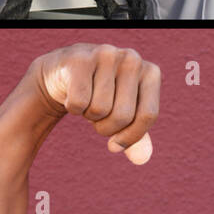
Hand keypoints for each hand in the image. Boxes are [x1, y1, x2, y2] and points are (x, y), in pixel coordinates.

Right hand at [31, 45, 157, 163]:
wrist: (62, 72)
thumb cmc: (98, 94)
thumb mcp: (120, 114)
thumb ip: (135, 137)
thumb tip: (141, 159)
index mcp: (150, 72)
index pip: (147, 115)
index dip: (130, 137)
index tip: (115, 146)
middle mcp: (132, 58)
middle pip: (122, 116)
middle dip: (105, 127)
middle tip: (96, 117)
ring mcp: (105, 54)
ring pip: (99, 109)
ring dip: (88, 114)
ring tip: (86, 99)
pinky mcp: (79, 58)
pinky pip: (78, 102)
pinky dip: (72, 107)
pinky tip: (71, 92)